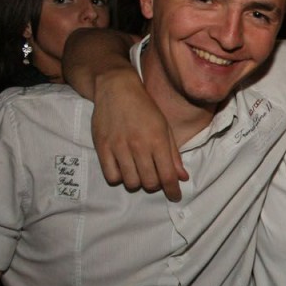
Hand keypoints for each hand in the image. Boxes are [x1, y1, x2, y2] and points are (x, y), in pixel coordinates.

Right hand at [92, 70, 187, 200]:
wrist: (117, 89)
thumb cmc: (145, 108)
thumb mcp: (165, 127)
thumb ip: (173, 154)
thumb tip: (182, 178)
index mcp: (158, 140)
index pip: (168, 175)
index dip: (173, 191)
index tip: (175, 197)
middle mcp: (139, 145)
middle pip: (149, 182)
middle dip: (155, 185)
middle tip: (154, 178)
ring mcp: (119, 147)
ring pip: (131, 182)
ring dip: (137, 182)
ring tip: (138, 172)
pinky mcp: (102, 147)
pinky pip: (111, 175)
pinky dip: (119, 177)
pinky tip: (123, 169)